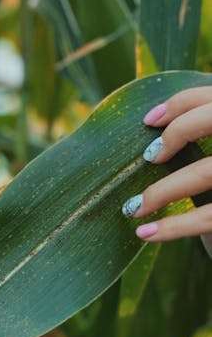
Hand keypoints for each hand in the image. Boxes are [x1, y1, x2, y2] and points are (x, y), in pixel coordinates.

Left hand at [121, 87, 211, 257]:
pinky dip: (172, 227)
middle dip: (179, 131)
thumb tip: (152, 120)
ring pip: (206, 171)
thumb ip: (200, 132)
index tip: (148, 121)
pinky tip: (144, 233)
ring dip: (162, 191)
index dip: (181, 103)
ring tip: (133, 208)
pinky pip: (208, 217)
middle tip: (149, 156)